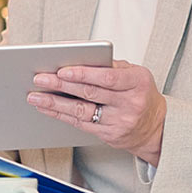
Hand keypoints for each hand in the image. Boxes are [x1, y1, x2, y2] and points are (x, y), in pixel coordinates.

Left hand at [27, 60, 165, 164]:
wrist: (156, 127)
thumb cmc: (140, 94)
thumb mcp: (136, 75)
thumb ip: (111, 66)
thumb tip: (78, 57)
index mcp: (138, 83)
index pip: (108, 77)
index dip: (83, 74)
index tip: (62, 70)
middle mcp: (130, 103)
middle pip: (90, 93)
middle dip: (61, 85)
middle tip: (40, 78)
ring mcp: (119, 121)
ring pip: (81, 111)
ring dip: (54, 102)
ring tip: (35, 95)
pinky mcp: (109, 135)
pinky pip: (80, 123)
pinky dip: (60, 114)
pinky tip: (46, 107)